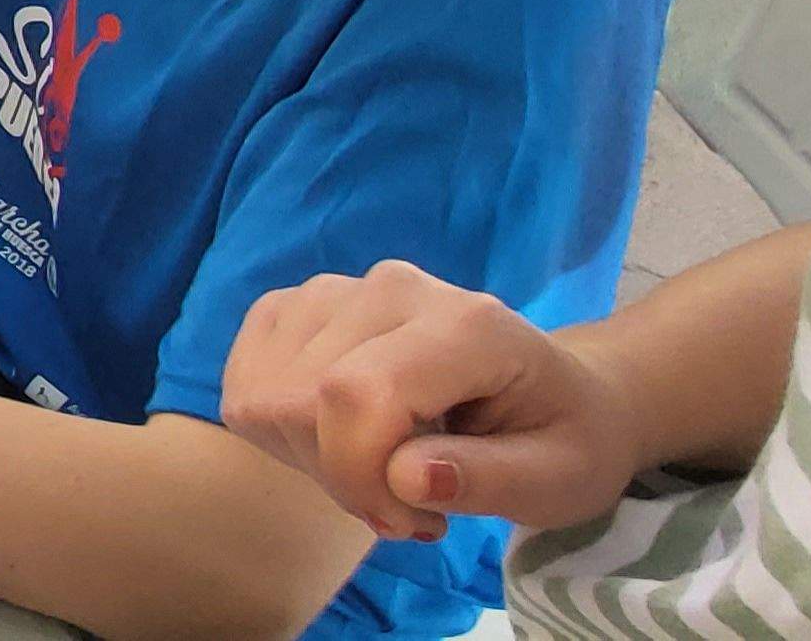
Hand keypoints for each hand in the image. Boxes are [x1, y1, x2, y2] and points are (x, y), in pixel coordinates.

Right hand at [221, 259, 642, 541]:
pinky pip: (248, 375)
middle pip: (302, 399)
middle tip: (408, 505)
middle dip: (343, 478)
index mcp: (465, 324)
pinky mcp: (297, 304)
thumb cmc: (563, 439)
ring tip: (382, 467)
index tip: (412, 522)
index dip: (357, 475)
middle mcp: (390, 288)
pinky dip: (280, 425)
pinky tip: (341, 435)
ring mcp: (336, 289)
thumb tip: (406, 477)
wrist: (555, 392)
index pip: (356, 393)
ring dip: (314, 457)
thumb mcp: (558, 480)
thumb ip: (489, 479)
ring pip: (266, 393)